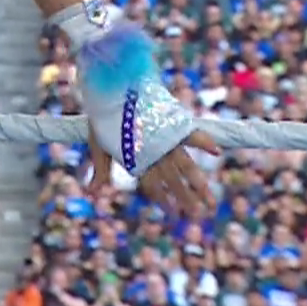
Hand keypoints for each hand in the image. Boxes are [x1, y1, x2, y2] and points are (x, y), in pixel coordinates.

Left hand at [87, 128, 219, 217]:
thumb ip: (100, 170)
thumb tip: (91, 192)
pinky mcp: (173, 123)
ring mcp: (166, 139)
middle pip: (174, 181)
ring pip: (187, 166)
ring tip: (211, 200)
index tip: (174, 215)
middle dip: (187, 199)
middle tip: (201, 214)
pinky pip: (192, 134)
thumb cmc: (102, 119)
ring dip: (199, 184)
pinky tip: (216, 152)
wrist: (109, 90)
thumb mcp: (98, 146)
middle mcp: (155, 153)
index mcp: (137, 160)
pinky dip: (204, 142)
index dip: (164, 201)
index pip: (153, 187)